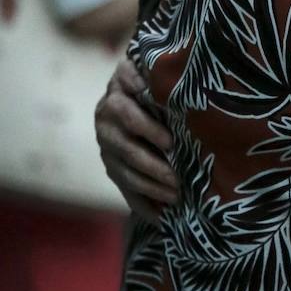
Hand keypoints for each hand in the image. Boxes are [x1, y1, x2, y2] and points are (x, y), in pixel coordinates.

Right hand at [95, 58, 177, 220]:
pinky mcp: (113, 170)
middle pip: (126, 146)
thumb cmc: (157, 81)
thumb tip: (184, 72)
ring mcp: (108, 147)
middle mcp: (106, 120)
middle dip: (152, 163)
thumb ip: (161, 73)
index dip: (147, 127)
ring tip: (176, 195)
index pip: (126, 111)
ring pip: (126, 172)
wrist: (133, 93)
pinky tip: (165, 218)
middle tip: (177, 175)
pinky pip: (127, 193)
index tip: (170, 142)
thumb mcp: (156, 72)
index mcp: (116, 94)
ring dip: (151, 186)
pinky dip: (146, 207)